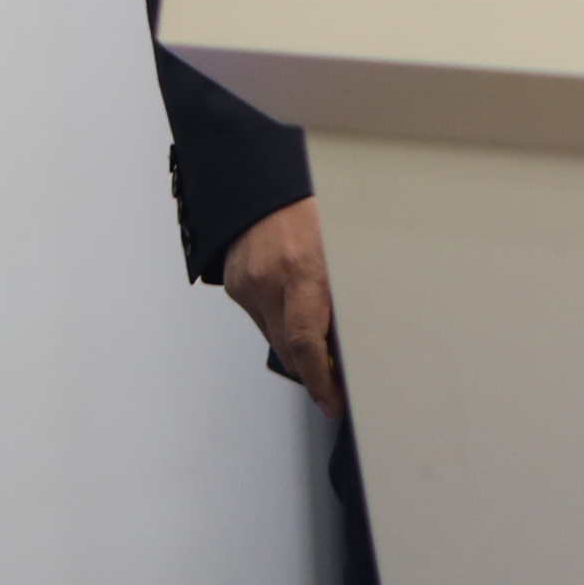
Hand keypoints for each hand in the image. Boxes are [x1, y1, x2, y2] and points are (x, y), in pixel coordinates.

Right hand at [222, 197, 338, 415]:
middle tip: (332, 377)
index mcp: (303, 268)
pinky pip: (258, 316)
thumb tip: (349, 340)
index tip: (331, 401)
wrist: (266, 183)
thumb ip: (341, 293)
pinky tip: (289, 297)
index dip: (320, 380)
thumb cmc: (310, 208)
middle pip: (288, 349)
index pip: (307, 341)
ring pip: (272, 336)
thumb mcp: (340, 247)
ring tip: (314, 323)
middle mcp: (269, 279)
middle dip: (310, 368)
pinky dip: (275, 318)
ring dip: (293, 341)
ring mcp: (247, 283)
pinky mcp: (234, 284)